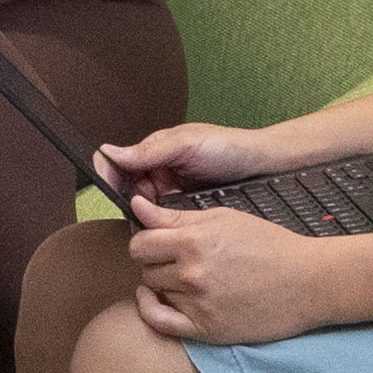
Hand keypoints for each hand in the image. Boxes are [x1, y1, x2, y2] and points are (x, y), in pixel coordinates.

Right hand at [93, 119, 280, 213]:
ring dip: (144, 215)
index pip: (119, 165)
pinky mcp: (184, 210)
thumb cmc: (228, 147)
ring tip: (152, 222)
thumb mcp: (187, 143)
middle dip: (128, 201)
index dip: (110, 177)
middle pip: (127, 190)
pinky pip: (163, 219)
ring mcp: (170, 192)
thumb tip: (109, 153)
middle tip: (137, 210)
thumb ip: (149, 150)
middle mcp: (158, 172)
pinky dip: (161, 224)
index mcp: (154, 152)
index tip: (108, 189)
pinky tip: (166, 228)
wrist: (263, 165)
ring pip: (143, 208)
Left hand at [120, 201, 324, 345]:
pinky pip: (160, 323)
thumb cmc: (270, 245)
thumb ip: (175, 216)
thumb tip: (136, 205)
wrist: (308, 281)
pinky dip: (150, 309)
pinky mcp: (207, 329)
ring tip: (187, 277)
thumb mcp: (223, 218)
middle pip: (145, 268)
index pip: (141, 243)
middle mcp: (192, 274)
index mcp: (195, 242)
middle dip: (156, 261)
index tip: (157, 242)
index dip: (146, 241)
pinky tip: (155, 298)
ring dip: (164, 283)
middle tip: (177, 259)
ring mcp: (199, 304)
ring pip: (155, 291)